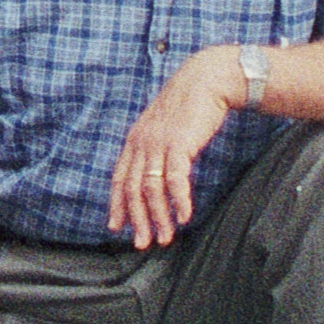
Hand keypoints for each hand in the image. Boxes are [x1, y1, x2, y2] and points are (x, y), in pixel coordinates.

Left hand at [105, 54, 237, 246]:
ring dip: (159, 217)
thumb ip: (155, 148)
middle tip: (142, 243)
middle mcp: (142, 143)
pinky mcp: (180, 144)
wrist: (206, 80)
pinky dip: (179, 201)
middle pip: (133, 190)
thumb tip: (154, 171)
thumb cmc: (189, 106)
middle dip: (137, 220)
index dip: (117, 204)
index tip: (117, 227)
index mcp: (135, 140)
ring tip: (166, 238)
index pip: (120, 178)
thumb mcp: (163, 127)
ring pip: (151, 190)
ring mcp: (159, 144)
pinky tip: (184, 216)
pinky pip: (176, 180)